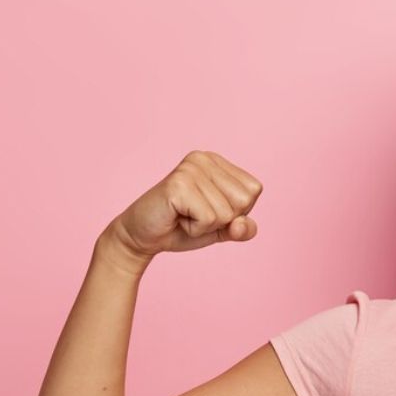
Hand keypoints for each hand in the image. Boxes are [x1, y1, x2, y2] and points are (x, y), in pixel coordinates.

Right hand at [108, 150, 263, 257]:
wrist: (142, 237)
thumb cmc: (182, 228)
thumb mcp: (221, 229)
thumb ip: (242, 229)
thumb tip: (242, 225)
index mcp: (217, 162)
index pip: (254, 190)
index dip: (236, 211)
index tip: (207, 209)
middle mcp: (204, 158)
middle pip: (244, 201)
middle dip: (222, 219)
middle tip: (193, 214)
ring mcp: (191, 169)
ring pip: (227, 213)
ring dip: (206, 226)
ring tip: (183, 215)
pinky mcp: (178, 184)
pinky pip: (209, 219)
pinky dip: (195, 229)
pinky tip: (176, 218)